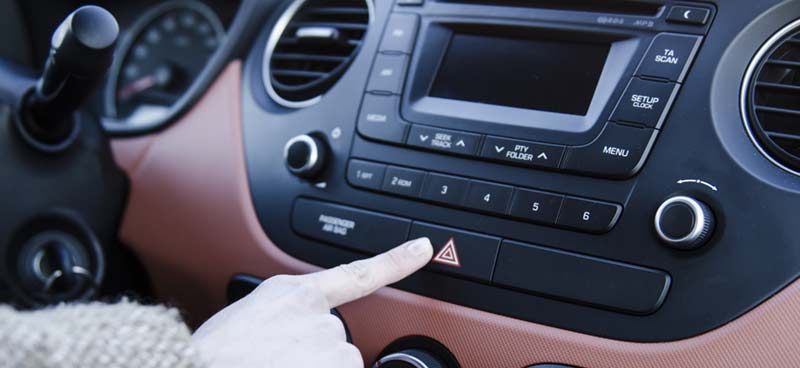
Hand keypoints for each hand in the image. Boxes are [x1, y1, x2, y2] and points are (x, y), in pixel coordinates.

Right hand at [192, 237, 433, 367]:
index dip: (396, 261)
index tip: (425, 249)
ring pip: (339, 365)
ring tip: (275, 367)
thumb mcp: (249, 315)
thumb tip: (305, 329)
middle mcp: (318, 317)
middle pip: (338, 340)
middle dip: (315, 356)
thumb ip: (287, 313)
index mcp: (294, 294)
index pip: (358, 274)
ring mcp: (328, 346)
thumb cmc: (215, 353)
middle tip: (277, 361)